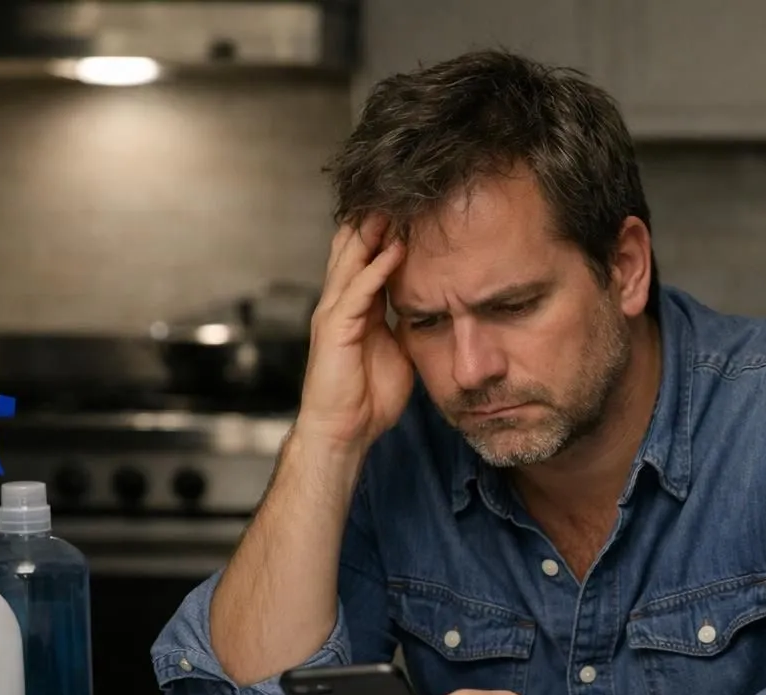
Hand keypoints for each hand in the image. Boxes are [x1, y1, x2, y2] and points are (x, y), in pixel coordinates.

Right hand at [296, 214, 411, 450]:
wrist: (344, 432)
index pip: (365, 259)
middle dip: (374, 220)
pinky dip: (376, 268)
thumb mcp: (396, 351)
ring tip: (396, 205)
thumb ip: (405, 325)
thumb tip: (430, 310)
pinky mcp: (336, 329)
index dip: (382, 233)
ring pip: (352, 260)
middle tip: (400, 191)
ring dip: (373, 233)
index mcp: (354, 309)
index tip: (409, 209)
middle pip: (353, 249)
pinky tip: (395, 249)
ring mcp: (335, 314)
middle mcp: (340, 304)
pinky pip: (358, 291)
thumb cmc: (367, 399)